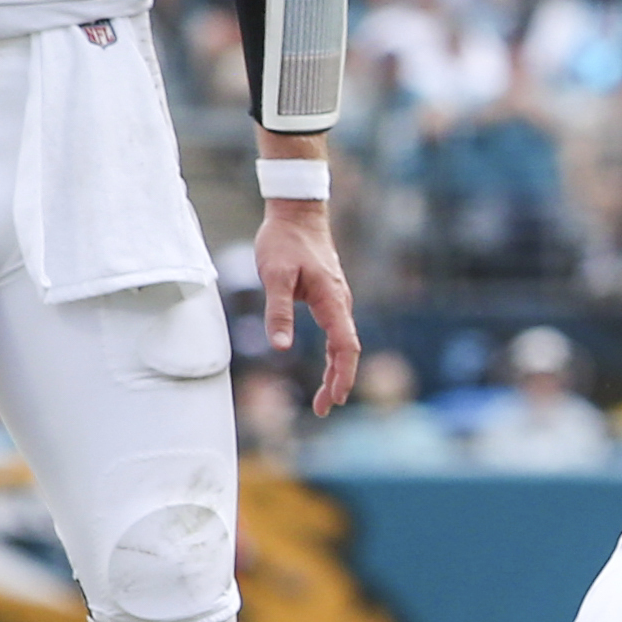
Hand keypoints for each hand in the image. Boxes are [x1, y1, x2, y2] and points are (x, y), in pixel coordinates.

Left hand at [254, 197, 357, 416]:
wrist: (297, 212)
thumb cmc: (285, 241)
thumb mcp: (274, 275)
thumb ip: (278, 312)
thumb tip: (281, 348)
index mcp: (331, 300)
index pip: (344, 346)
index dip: (341, 375)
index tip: (334, 399)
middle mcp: (340, 303)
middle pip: (346, 351)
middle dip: (337, 382)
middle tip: (323, 409)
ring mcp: (337, 301)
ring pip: (343, 344)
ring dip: (335, 372)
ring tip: (324, 397)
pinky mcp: (329, 298)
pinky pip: (337, 333)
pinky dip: (333, 355)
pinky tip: (326, 367)